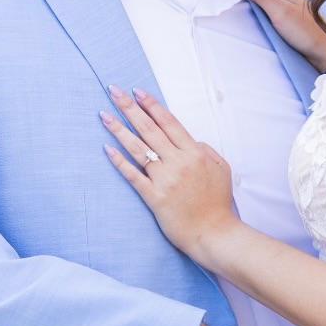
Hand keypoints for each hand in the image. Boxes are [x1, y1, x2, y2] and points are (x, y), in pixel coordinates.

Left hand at [100, 86, 236, 265]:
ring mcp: (164, 179)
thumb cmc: (218, 202)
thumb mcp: (221, 169)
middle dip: (130, 108)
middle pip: (149, 129)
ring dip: (119, 130)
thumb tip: (190, 140)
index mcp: (195, 152)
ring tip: (104, 115)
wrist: (214, 233)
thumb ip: (205, 150)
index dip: (151, 106)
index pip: (169, 122)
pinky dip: (119, 161)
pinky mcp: (154, 197)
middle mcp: (178, 162)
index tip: (137, 91)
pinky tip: (107, 149)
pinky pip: (133, 176)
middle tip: (113, 91)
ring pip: (138, 149)